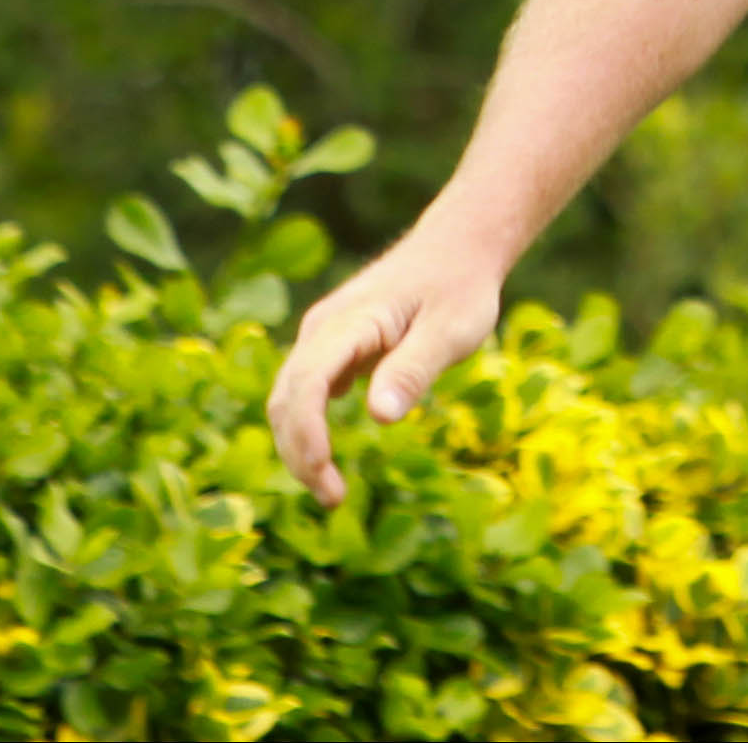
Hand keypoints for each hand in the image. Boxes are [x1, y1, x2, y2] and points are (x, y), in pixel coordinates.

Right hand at [265, 230, 503, 507]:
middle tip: (333, 499)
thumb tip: (379, 417)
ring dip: (298, 444)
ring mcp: (322, 336)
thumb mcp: (453, 329)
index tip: (324, 474)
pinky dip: (306, 427)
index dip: (307, 433)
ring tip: (330, 488)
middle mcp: (323, 328)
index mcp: (348, 322)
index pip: (308, 383)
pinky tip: (327, 456)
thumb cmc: (460, 288)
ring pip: (289, 397)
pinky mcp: (332, 345)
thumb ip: (414, 369)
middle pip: (288, 397)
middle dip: (299, 453)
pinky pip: (304, 391)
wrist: (457, 247)